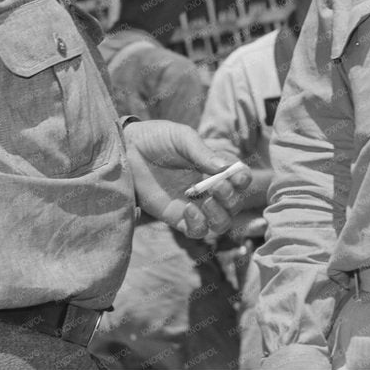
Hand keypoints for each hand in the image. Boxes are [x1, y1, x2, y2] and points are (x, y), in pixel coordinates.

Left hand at [122, 119, 250, 239]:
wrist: (126, 150)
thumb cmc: (157, 138)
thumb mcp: (182, 138)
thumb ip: (202, 152)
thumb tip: (225, 168)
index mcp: (214, 167)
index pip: (240, 179)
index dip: (243, 180)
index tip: (237, 177)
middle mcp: (208, 188)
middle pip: (234, 204)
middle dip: (231, 199)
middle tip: (216, 187)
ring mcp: (193, 204)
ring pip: (220, 223)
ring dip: (220, 217)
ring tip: (206, 203)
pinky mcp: (175, 217)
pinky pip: (196, 231)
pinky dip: (198, 225)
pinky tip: (189, 209)